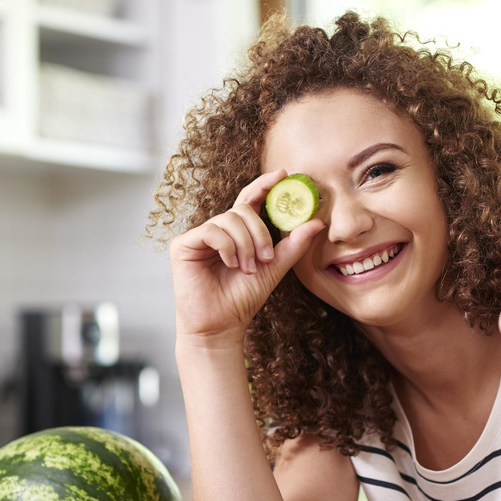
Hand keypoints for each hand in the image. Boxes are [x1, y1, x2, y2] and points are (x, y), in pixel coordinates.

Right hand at [170, 169, 324, 346]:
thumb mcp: (274, 268)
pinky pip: (211, 231)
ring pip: (229, 220)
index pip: (250, 200)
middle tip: (265, 258)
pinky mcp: (183, 245)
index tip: (283, 175)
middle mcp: (217, 231)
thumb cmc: (243, 299)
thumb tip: (317, 222)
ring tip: (247, 269)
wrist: (221, 325)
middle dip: (259, 233)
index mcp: (237, 233)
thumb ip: (293, 245)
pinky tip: (231, 264)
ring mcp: (199, 236)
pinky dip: (227, 247)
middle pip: (242, 210)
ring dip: (245, 245)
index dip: (264, 185)